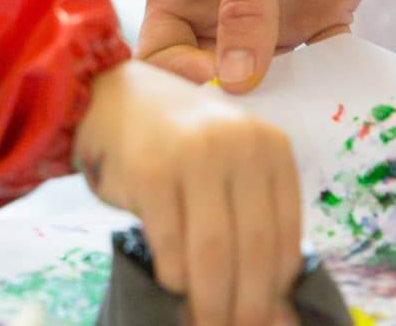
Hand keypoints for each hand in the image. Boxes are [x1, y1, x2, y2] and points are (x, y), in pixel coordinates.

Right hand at [75, 61, 300, 325]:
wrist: (109, 93)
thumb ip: (249, 218)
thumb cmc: (172, 138)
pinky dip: (172, 274)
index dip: (277, 289)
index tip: (267, 319)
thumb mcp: (226, 162)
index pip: (286, 235)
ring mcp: (192, 153)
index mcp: (269, 146)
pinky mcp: (149, 169)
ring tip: (203, 321)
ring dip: (209, 300)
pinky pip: (168, 241)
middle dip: (245, 305)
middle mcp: (237, 143)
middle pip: (253, 248)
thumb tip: (273, 309)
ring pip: (212, 251)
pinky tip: (171, 283)